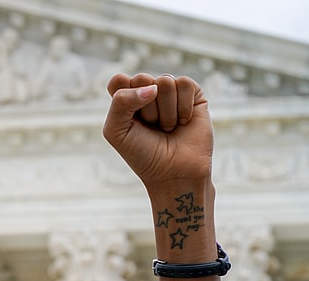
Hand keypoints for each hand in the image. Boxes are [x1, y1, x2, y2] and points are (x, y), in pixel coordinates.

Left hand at [102, 74, 213, 192]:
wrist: (174, 172)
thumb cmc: (142, 153)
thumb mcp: (116, 131)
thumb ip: (121, 102)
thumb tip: (153, 87)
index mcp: (125, 99)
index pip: (118, 80)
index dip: (124, 98)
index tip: (130, 120)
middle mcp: (146, 91)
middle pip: (142, 79)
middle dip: (147, 109)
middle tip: (152, 127)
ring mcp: (170, 91)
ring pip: (165, 81)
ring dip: (166, 112)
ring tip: (168, 127)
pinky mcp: (192, 93)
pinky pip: (185, 83)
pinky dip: (183, 107)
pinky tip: (183, 122)